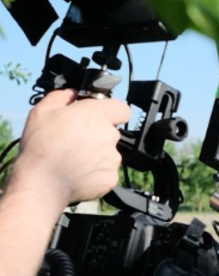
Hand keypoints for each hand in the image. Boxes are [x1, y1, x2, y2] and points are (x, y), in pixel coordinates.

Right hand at [11, 89, 130, 206]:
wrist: (42, 181)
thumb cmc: (40, 145)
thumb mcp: (42, 111)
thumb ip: (62, 97)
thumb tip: (72, 94)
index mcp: (96, 115)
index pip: (122, 109)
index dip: (112, 112)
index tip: (100, 116)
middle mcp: (110, 135)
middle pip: (111, 132)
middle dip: (97, 134)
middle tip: (76, 140)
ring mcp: (113, 158)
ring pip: (110, 153)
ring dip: (97, 154)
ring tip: (74, 158)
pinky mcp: (111, 178)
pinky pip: (107, 172)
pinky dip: (96, 172)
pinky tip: (78, 172)